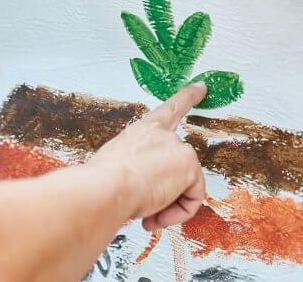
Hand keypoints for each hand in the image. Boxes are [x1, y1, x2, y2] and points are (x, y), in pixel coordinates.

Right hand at [90, 83, 206, 229]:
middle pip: (180, 164)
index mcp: (142, 131)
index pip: (168, 111)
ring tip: (148, 212)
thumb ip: (136, 169)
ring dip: (169, 205)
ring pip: (186, 185)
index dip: (187, 97)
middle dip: (167, 192)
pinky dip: (180, 212)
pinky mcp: (189, 166)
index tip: (201, 88)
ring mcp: (178, 148)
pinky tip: (159, 214)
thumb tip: (141, 188)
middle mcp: (162, 135)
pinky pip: (194, 198)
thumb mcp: (116, 166)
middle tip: (148, 209)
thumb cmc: (101, 181)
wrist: (105, 188)